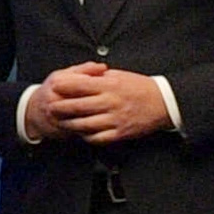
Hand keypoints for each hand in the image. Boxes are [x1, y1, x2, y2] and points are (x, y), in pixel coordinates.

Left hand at [37, 65, 172, 146]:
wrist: (164, 103)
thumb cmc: (141, 87)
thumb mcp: (120, 75)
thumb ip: (100, 77)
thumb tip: (81, 76)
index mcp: (109, 86)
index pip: (80, 85)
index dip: (64, 86)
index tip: (53, 86)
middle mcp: (110, 102)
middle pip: (78, 106)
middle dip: (60, 108)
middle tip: (49, 108)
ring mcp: (115, 119)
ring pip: (85, 125)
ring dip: (70, 124)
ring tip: (61, 122)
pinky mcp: (120, 133)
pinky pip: (98, 137)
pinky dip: (86, 136)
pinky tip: (81, 133)